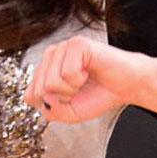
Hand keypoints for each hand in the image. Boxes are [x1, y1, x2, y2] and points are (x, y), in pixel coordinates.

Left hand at [26, 35, 149, 123]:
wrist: (126, 86)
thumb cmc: (98, 95)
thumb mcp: (70, 113)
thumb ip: (52, 112)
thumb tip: (45, 98)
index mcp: (45, 71)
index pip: (29, 96)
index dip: (52, 105)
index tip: (69, 99)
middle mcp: (50, 57)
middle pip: (39, 90)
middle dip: (62, 99)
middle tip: (78, 90)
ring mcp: (62, 48)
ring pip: (50, 82)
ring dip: (71, 89)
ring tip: (83, 80)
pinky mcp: (76, 44)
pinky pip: (67, 73)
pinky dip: (80, 79)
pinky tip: (88, 71)